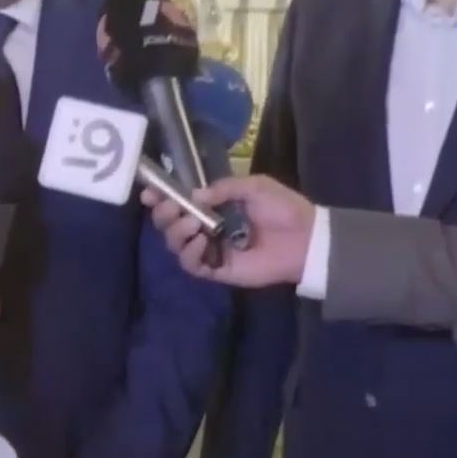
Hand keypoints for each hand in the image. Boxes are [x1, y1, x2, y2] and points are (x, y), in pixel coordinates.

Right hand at [140, 174, 316, 286]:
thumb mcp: (254, 186)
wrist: (306, 238)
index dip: (160, 198)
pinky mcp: (218, 270)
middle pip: (169, 226)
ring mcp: (211, 250)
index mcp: (213, 207)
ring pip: (175, 246)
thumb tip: (194, 195)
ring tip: (193, 223)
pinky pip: (192, 265)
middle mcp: (206, 228)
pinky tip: (199, 242)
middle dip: (164, 215)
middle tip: (172, 207)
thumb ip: (223, 189)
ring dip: (176, 233)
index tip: (150, 192)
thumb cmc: (283, 209)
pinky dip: (189, 253)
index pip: (178, 203)